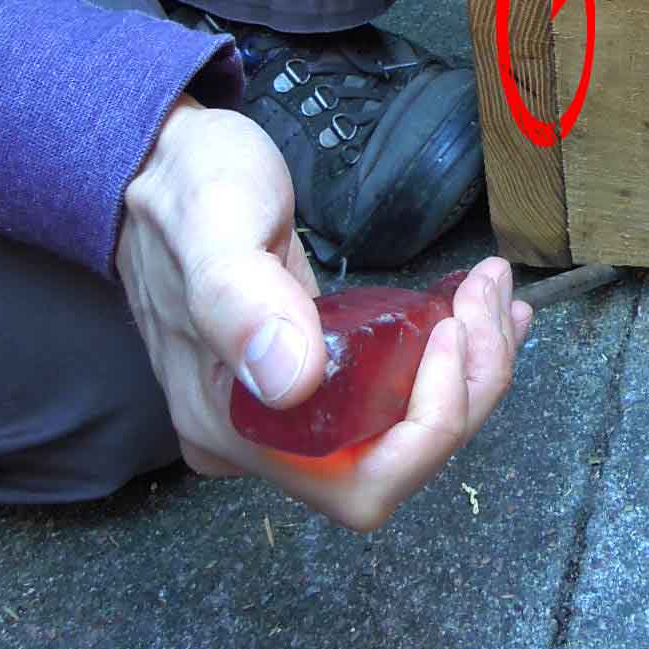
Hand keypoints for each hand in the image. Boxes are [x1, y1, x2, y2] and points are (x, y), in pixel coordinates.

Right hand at [116, 95, 530, 529]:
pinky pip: (396, 394)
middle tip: (488, 299)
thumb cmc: (184, 187)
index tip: (448, 331)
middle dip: (465, 388)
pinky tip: (478, 312)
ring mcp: (287, 411)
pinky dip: (453, 359)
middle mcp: (261, 440)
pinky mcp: (312, 376)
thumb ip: (242, 301)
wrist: (156, 165)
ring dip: (470, 369)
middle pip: (397, 461)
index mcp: (232, 428)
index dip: (427, 425)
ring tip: (492, 294)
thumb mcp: (213, 221)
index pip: (359, 483)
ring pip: (407, 429)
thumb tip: (290, 383)